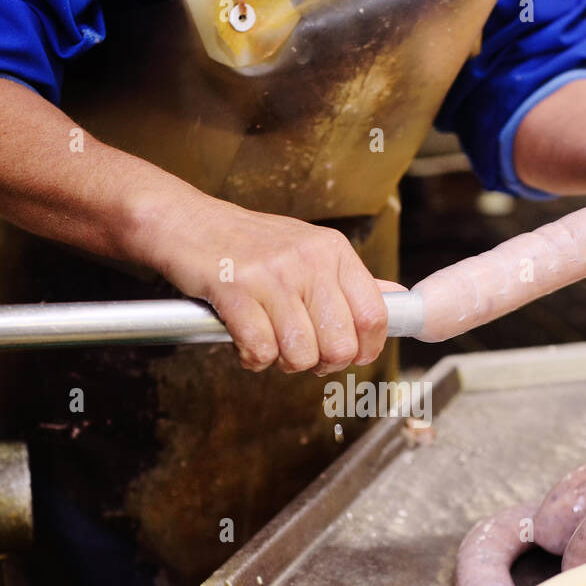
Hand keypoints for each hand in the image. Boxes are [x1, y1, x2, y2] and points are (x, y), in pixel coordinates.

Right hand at [154, 197, 402, 373]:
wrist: (188, 222)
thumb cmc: (249, 244)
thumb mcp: (309, 250)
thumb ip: (351, 281)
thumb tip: (397, 299)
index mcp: (334, 252)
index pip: (374, 316)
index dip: (364, 349)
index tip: (347, 355)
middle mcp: (309, 260)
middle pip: (340, 345)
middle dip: (320, 362)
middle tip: (300, 350)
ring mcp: (272, 274)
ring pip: (301, 354)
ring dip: (283, 361)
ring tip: (269, 342)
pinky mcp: (235, 290)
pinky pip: (261, 351)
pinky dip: (252, 358)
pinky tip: (245, 340)